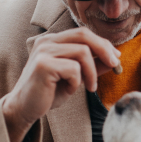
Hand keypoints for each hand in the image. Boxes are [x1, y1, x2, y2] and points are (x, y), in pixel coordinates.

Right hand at [2, 28, 120, 141]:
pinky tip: (70, 90)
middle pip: (84, 35)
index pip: (83, 33)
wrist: (25, 108)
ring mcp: (43, 51)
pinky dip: (77, 82)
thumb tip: (114, 58)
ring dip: (92, 72)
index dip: (103, 43)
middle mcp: (47, 41)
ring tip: (90, 87)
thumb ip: (91, 65)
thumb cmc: (49, 93)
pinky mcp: (43, 65)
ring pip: (82, 52)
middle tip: (115, 65)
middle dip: (104, 50)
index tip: (116, 58)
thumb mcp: (75, 77)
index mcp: (53, 40)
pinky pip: (73, 69)